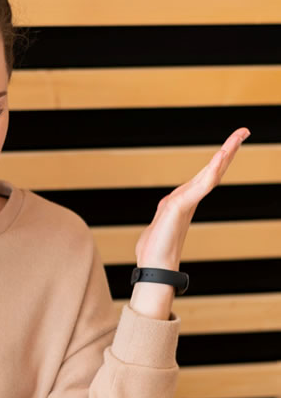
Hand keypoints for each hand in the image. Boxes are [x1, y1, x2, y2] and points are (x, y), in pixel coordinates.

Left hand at [135, 128, 250, 270]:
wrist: (154, 266)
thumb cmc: (155, 249)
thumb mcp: (160, 223)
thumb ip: (167, 214)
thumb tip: (166, 215)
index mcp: (186, 200)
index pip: (205, 175)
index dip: (218, 159)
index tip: (230, 144)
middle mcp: (189, 199)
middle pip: (213, 170)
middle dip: (228, 150)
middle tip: (243, 131)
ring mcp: (186, 202)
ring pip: (210, 174)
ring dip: (223, 155)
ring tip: (237, 139)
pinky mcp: (181, 207)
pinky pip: (199, 186)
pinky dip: (210, 173)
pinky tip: (219, 160)